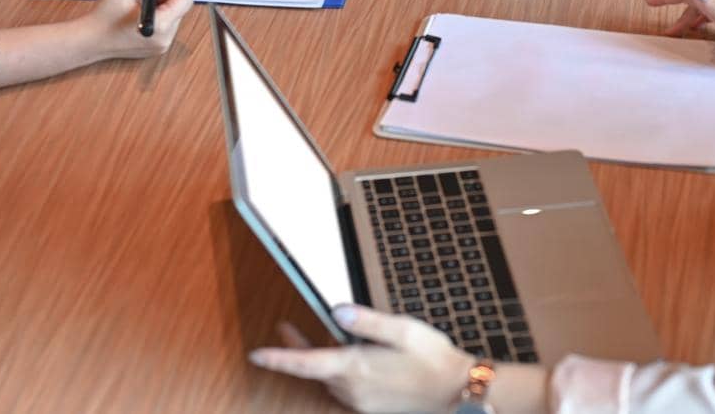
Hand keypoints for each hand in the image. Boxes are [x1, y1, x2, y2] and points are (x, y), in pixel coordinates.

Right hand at [86, 0, 194, 59]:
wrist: (89, 40)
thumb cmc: (103, 17)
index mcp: (161, 25)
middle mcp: (164, 38)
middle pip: (178, 7)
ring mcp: (160, 45)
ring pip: (170, 16)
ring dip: (156, 5)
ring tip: (134, 3)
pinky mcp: (155, 48)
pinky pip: (163, 26)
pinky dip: (152, 16)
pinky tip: (134, 14)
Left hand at [250, 305, 473, 413]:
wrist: (458, 391)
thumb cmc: (433, 358)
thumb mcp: (402, 329)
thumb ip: (366, 320)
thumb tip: (337, 310)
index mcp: (356, 367)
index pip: (306, 363)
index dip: (278, 357)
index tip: (256, 354)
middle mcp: (354, 389)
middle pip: (314, 370)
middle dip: (297, 351)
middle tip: (286, 329)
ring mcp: (363, 402)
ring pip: (329, 381)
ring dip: (320, 363)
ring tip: (319, 342)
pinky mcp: (373, 408)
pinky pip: (346, 390)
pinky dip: (339, 375)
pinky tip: (351, 362)